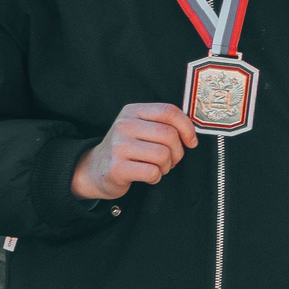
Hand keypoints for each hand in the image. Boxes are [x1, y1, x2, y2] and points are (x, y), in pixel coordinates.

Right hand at [71, 103, 197, 200]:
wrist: (96, 169)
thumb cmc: (128, 148)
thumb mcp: (141, 128)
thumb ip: (163, 124)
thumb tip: (192, 133)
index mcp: (133, 111)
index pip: (168, 111)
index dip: (187, 127)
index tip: (191, 141)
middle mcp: (124, 125)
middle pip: (169, 135)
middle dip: (178, 152)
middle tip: (172, 160)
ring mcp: (118, 146)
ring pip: (163, 155)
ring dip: (167, 166)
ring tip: (158, 167)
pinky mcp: (116, 168)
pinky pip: (152, 172)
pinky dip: (156, 177)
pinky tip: (147, 176)